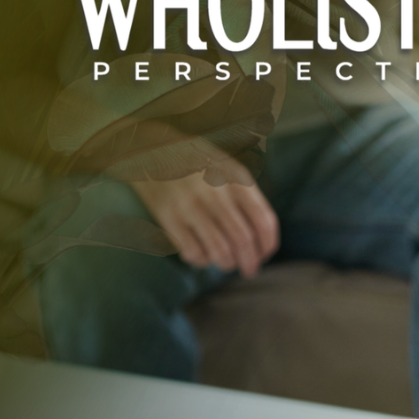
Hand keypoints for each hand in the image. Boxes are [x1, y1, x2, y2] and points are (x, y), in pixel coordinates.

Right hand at [131, 162, 277, 277]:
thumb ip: (247, 195)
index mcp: (236, 180)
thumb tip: (264, 235)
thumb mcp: (228, 167)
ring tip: (227, 264)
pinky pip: (192, 251)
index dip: (268, 244)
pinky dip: (202, 260)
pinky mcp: (168, 218)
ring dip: (227, 264)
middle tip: (249, 270)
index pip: (263, 221)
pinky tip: (203, 256)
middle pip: (243, 240)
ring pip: (219, 250)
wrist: (150, 148)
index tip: (265, 255)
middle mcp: (216, 194)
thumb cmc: (197, 161)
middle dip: (250, 262)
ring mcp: (190, 206)